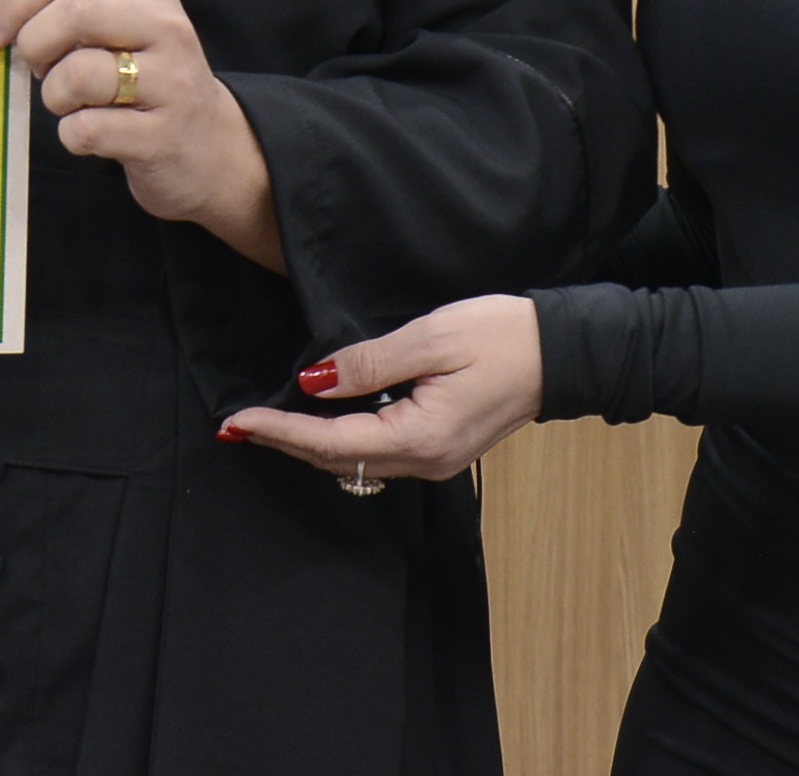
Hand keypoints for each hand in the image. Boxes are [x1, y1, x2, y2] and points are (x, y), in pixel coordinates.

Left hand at [0, 0, 280, 269]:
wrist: (214, 149)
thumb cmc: (148, 81)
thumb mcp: (123, 28)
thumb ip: (72, 9)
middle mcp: (165, 26)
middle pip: (73, 11)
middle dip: (34, 44)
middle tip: (35, 69)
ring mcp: (170, 82)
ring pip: (77, 73)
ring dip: (53, 95)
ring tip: (70, 104)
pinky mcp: (163, 136)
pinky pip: (87, 128)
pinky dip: (72, 135)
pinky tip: (90, 135)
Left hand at [219, 295, 544, 484]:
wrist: (560, 353)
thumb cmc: (501, 336)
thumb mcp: (431, 337)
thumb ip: (370, 362)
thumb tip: (314, 381)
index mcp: (419, 437)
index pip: (330, 443)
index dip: (280, 430)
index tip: (238, 420)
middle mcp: (424, 461)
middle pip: (336, 460)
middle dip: (285, 441)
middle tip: (238, 423)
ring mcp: (434, 460)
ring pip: (355, 462)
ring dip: (310, 444)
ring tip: (267, 422)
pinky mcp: (441, 448)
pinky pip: (377, 453)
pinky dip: (340, 440)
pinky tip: (319, 419)